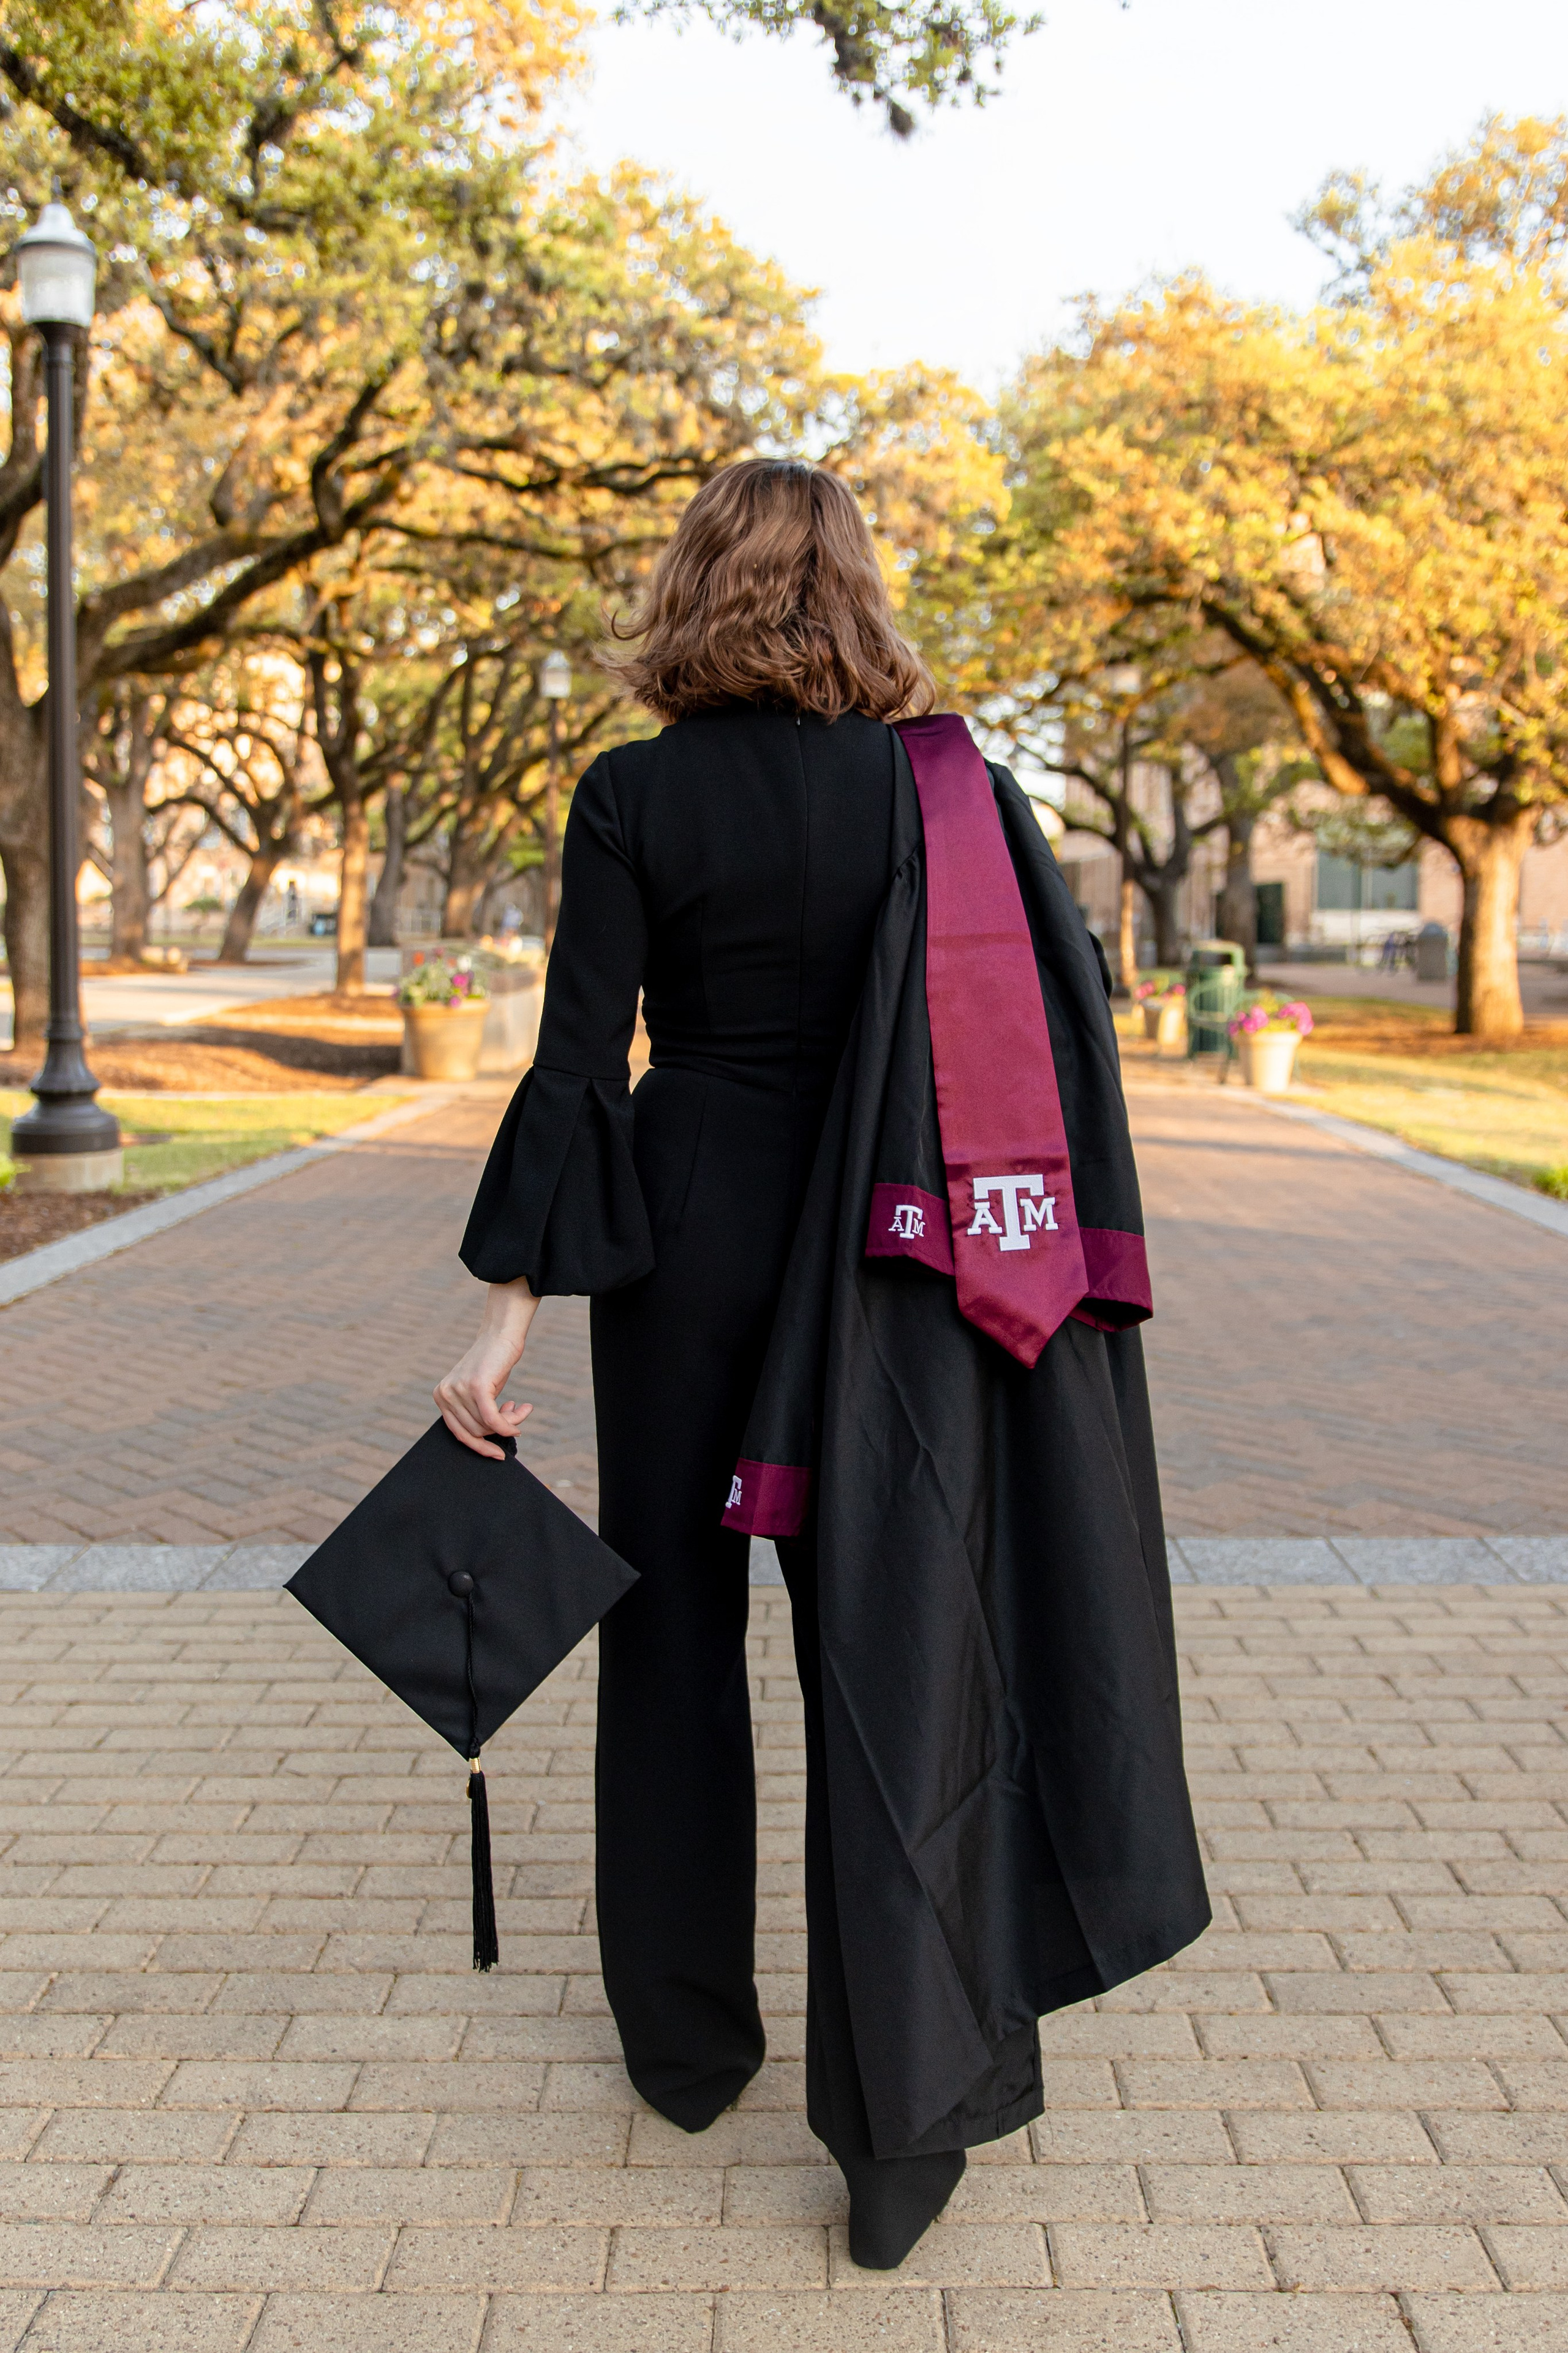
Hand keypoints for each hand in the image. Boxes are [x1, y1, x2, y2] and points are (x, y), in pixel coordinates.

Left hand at [435, 1278, 540, 1459]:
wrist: (501, 1334)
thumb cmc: (492, 1363)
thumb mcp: (479, 1391)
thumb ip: (476, 1413)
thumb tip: (488, 1439)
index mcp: (441, 1396)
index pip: (458, 1433)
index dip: (479, 1447)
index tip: (497, 1453)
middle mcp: (444, 1394)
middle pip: (475, 1432)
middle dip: (500, 1430)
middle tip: (517, 1416)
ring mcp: (458, 1390)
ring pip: (486, 1426)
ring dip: (510, 1422)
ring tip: (522, 1409)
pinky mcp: (475, 1386)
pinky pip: (493, 1419)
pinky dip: (509, 1424)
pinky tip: (522, 1412)